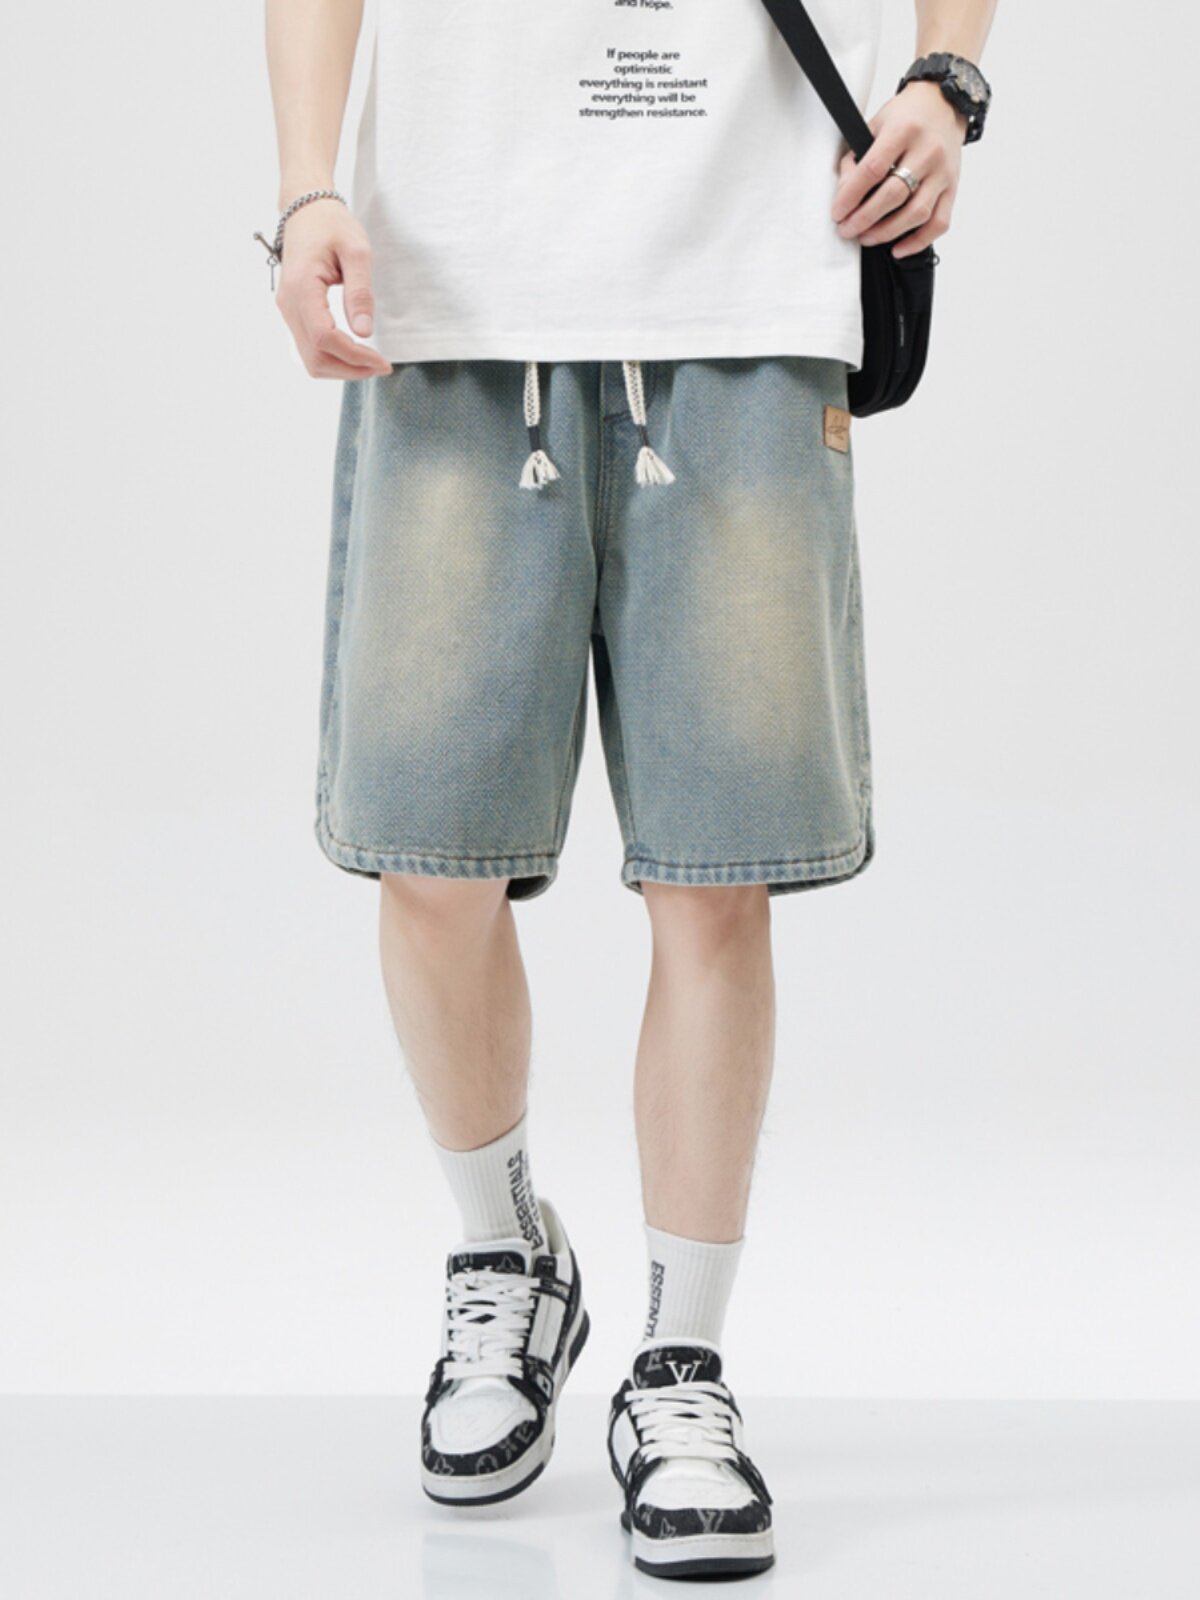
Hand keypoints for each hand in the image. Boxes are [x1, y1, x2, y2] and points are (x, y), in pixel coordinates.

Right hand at [274, 200, 392, 379]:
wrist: (306, 211)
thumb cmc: (332, 225)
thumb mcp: (356, 251)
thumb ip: (360, 292)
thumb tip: (364, 331)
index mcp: (301, 288)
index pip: (324, 338)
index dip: (354, 356)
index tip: (382, 361)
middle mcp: (289, 304)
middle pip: (315, 357)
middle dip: (350, 369)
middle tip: (381, 366)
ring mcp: (288, 311)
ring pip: (310, 359)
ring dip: (341, 368)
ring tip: (370, 362)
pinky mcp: (294, 313)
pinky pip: (310, 348)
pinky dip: (333, 358)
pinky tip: (355, 352)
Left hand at [831, 81, 965, 258]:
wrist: (944, 104)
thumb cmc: (907, 116)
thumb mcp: (877, 125)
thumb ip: (857, 158)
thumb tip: (844, 194)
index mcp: (904, 130)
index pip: (873, 170)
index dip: (851, 196)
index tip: (837, 212)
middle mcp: (927, 151)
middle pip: (893, 195)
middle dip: (864, 219)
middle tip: (846, 229)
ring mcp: (943, 172)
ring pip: (916, 214)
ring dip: (887, 233)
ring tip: (866, 237)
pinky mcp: (953, 188)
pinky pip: (939, 223)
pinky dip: (919, 241)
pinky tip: (899, 248)